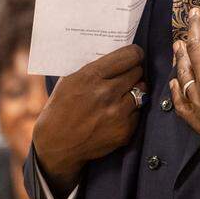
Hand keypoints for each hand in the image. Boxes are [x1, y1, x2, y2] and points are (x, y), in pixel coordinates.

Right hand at [33, 45, 145, 195]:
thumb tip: (116, 55)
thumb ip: (93, 68)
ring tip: (122, 94)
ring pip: (142, 91)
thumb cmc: (60, 108)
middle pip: (137, 72)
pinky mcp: (125, 130)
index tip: (135, 55)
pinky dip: (131, 111)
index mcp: (91, 76)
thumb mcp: (69, 80)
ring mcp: (118, 113)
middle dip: (133, 72)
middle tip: (127, 75)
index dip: (135, 54)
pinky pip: (138, 112)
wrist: (57, 144)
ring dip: (134, 90)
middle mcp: (107, 93)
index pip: (129, 56)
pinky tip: (117, 113)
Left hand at [169, 0, 199, 171]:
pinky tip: (173, 83)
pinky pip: (181, 102)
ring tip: (178, 43)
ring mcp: (199, 99)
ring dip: (180, 56)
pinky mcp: (197, 119)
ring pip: (184, 72)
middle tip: (193, 13)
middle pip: (196, 47)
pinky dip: (176, 91)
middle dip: (195, 27)